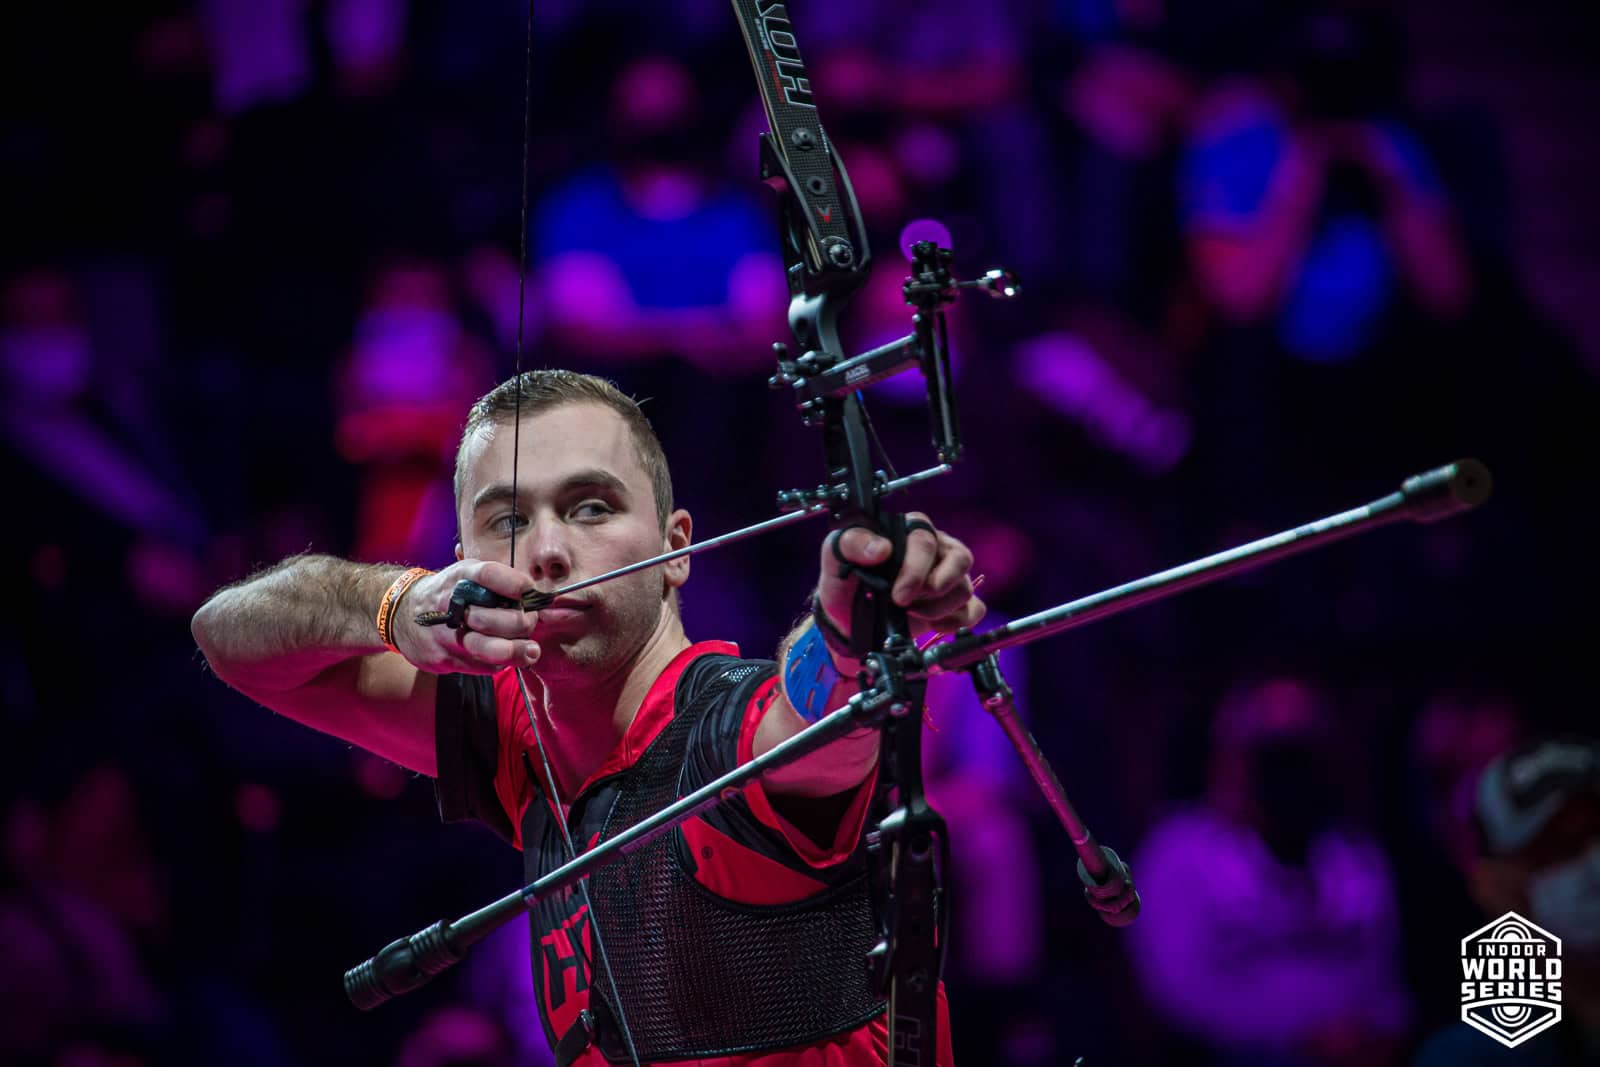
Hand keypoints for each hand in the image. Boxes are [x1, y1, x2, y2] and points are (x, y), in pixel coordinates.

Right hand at [392, 560, 541, 674]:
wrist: (401, 614)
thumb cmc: (447, 593)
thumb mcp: (465, 574)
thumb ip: (496, 580)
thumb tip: (532, 592)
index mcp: (459, 577)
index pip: (488, 574)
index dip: (514, 583)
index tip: (530, 590)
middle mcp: (451, 604)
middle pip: (495, 618)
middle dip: (522, 622)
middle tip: (531, 621)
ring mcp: (446, 634)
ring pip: (488, 649)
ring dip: (516, 651)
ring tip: (531, 650)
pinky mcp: (445, 658)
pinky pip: (481, 666)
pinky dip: (500, 662)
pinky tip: (507, 656)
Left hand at [816, 512, 985, 646]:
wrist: (847, 619)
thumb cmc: (846, 581)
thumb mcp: (836, 557)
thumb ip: (852, 543)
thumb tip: (880, 548)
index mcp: (909, 530)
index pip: (926, 539)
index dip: (916, 569)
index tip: (898, 594)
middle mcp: (935, 548)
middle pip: (959, 559)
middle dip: (933, 588)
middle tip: (905, 604)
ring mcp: (948, 576)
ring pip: (965, 587)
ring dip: (938, 608)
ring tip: (911, 614)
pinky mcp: (954, 603)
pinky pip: (975, 608)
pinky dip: (957, 621)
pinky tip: (934, 625)